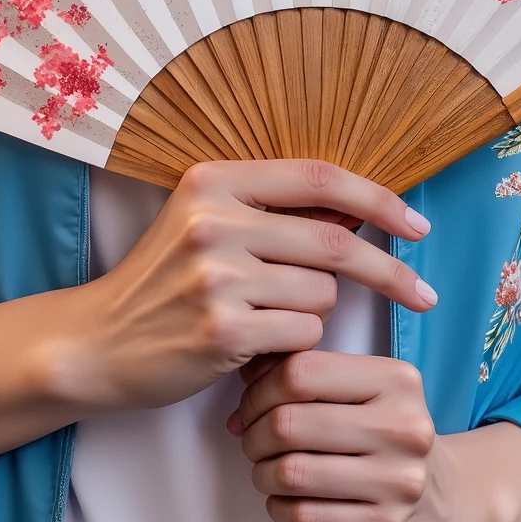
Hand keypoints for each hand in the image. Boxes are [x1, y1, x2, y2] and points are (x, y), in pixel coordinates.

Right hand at [0, 158, 433, 491]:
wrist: (97, 343)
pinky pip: (302, 333)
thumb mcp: (206, 224)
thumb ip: (272, 211)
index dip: (379, 198)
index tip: (418, 223)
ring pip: (322, 293)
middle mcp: (215, 221)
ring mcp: (217, 277)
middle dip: (390, 270)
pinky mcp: (223, 331)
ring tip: (270, 318)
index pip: (319, 177)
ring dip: (314, 311)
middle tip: (424, 293)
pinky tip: (257, 344)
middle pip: (336, 241)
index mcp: (213, 180)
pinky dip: (294, 342)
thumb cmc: (163, 284)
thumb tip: (361, 209)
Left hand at [229, 353, 520, 521]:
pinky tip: (287, 500)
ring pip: (290, 472)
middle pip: (289, 422)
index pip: (301, 371)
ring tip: (267, 471)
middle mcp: (404, 427)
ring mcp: (399, 482)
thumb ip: (309, 372)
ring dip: (262, 473)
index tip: (254, 402)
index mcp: (397, 380)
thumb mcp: (365, 392)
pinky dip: (280, 508)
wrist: (449, 502)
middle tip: (253, 440)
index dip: (261, 387)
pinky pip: (304, 517)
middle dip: (254, 434)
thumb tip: (245, 367)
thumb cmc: (388, 439)